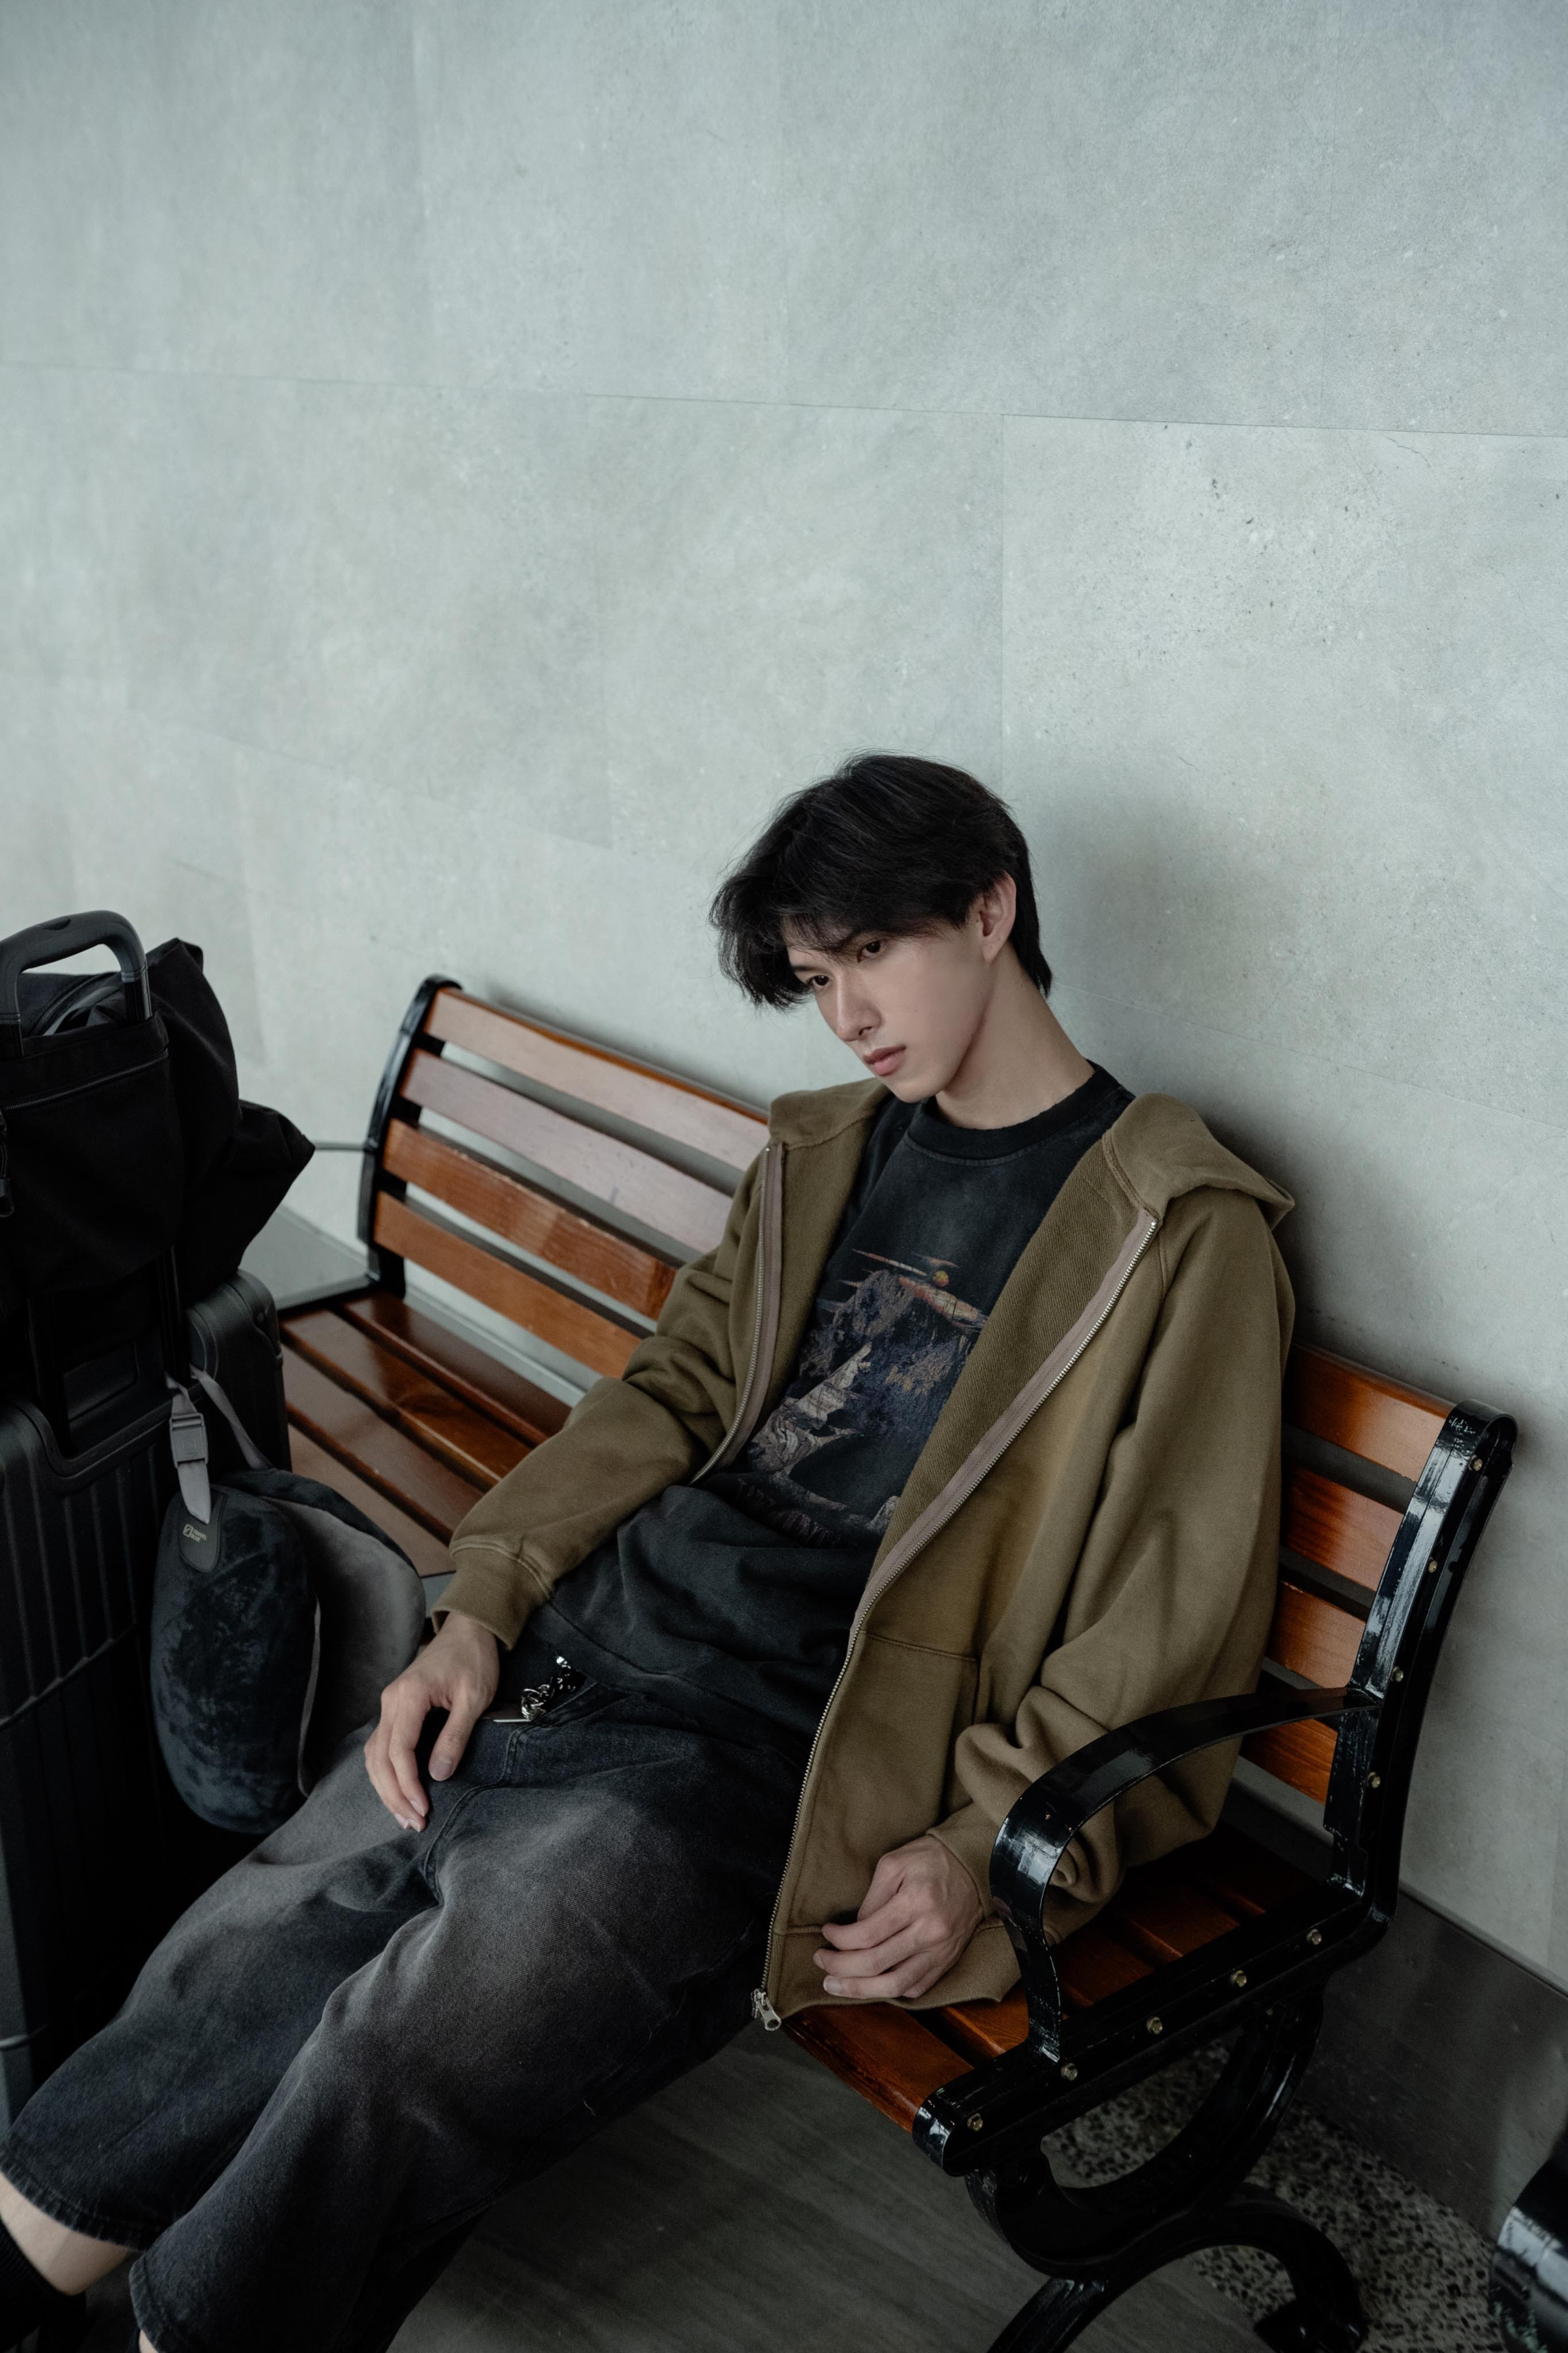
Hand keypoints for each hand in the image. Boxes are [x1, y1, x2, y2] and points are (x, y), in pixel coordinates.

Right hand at [363, 1611, 498, 1830]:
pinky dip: (385, 1772)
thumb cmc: (474, 1660)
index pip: (399, 1751)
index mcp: (409, 1696)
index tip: (423, 1810)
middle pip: (380, 1758)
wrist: (469, 1630)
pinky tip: (397, 1791)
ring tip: (405, 1816)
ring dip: (386, 1788)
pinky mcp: (394, 1709)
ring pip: (374, 1755)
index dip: (408, 1785)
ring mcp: (389, 1704)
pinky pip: (380, 1746)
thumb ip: (455, 1735)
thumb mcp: (475, 1697)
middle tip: (414, 1823)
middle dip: (394, 1794)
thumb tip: (438, 1774)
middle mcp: (391, 1701)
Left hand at [814, 1833, 982, 2002]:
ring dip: (860, 1990)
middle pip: (876, 1963)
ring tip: (836, 1986)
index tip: (826, 1933)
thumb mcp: (895, 1862)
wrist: (975, 1867)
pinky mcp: (947, 1961)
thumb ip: (872, 1897)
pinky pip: (916, 1988)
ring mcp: (940, 1951)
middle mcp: (929, 1932)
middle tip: (821, 1962)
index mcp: (915, 1902)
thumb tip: (855, 1928)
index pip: (867, 1934)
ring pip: (895, 1985)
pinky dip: (891, 1991)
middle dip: (841, 1967)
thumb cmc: (932, 1859)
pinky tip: (872, 1987)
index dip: (839, 1939)